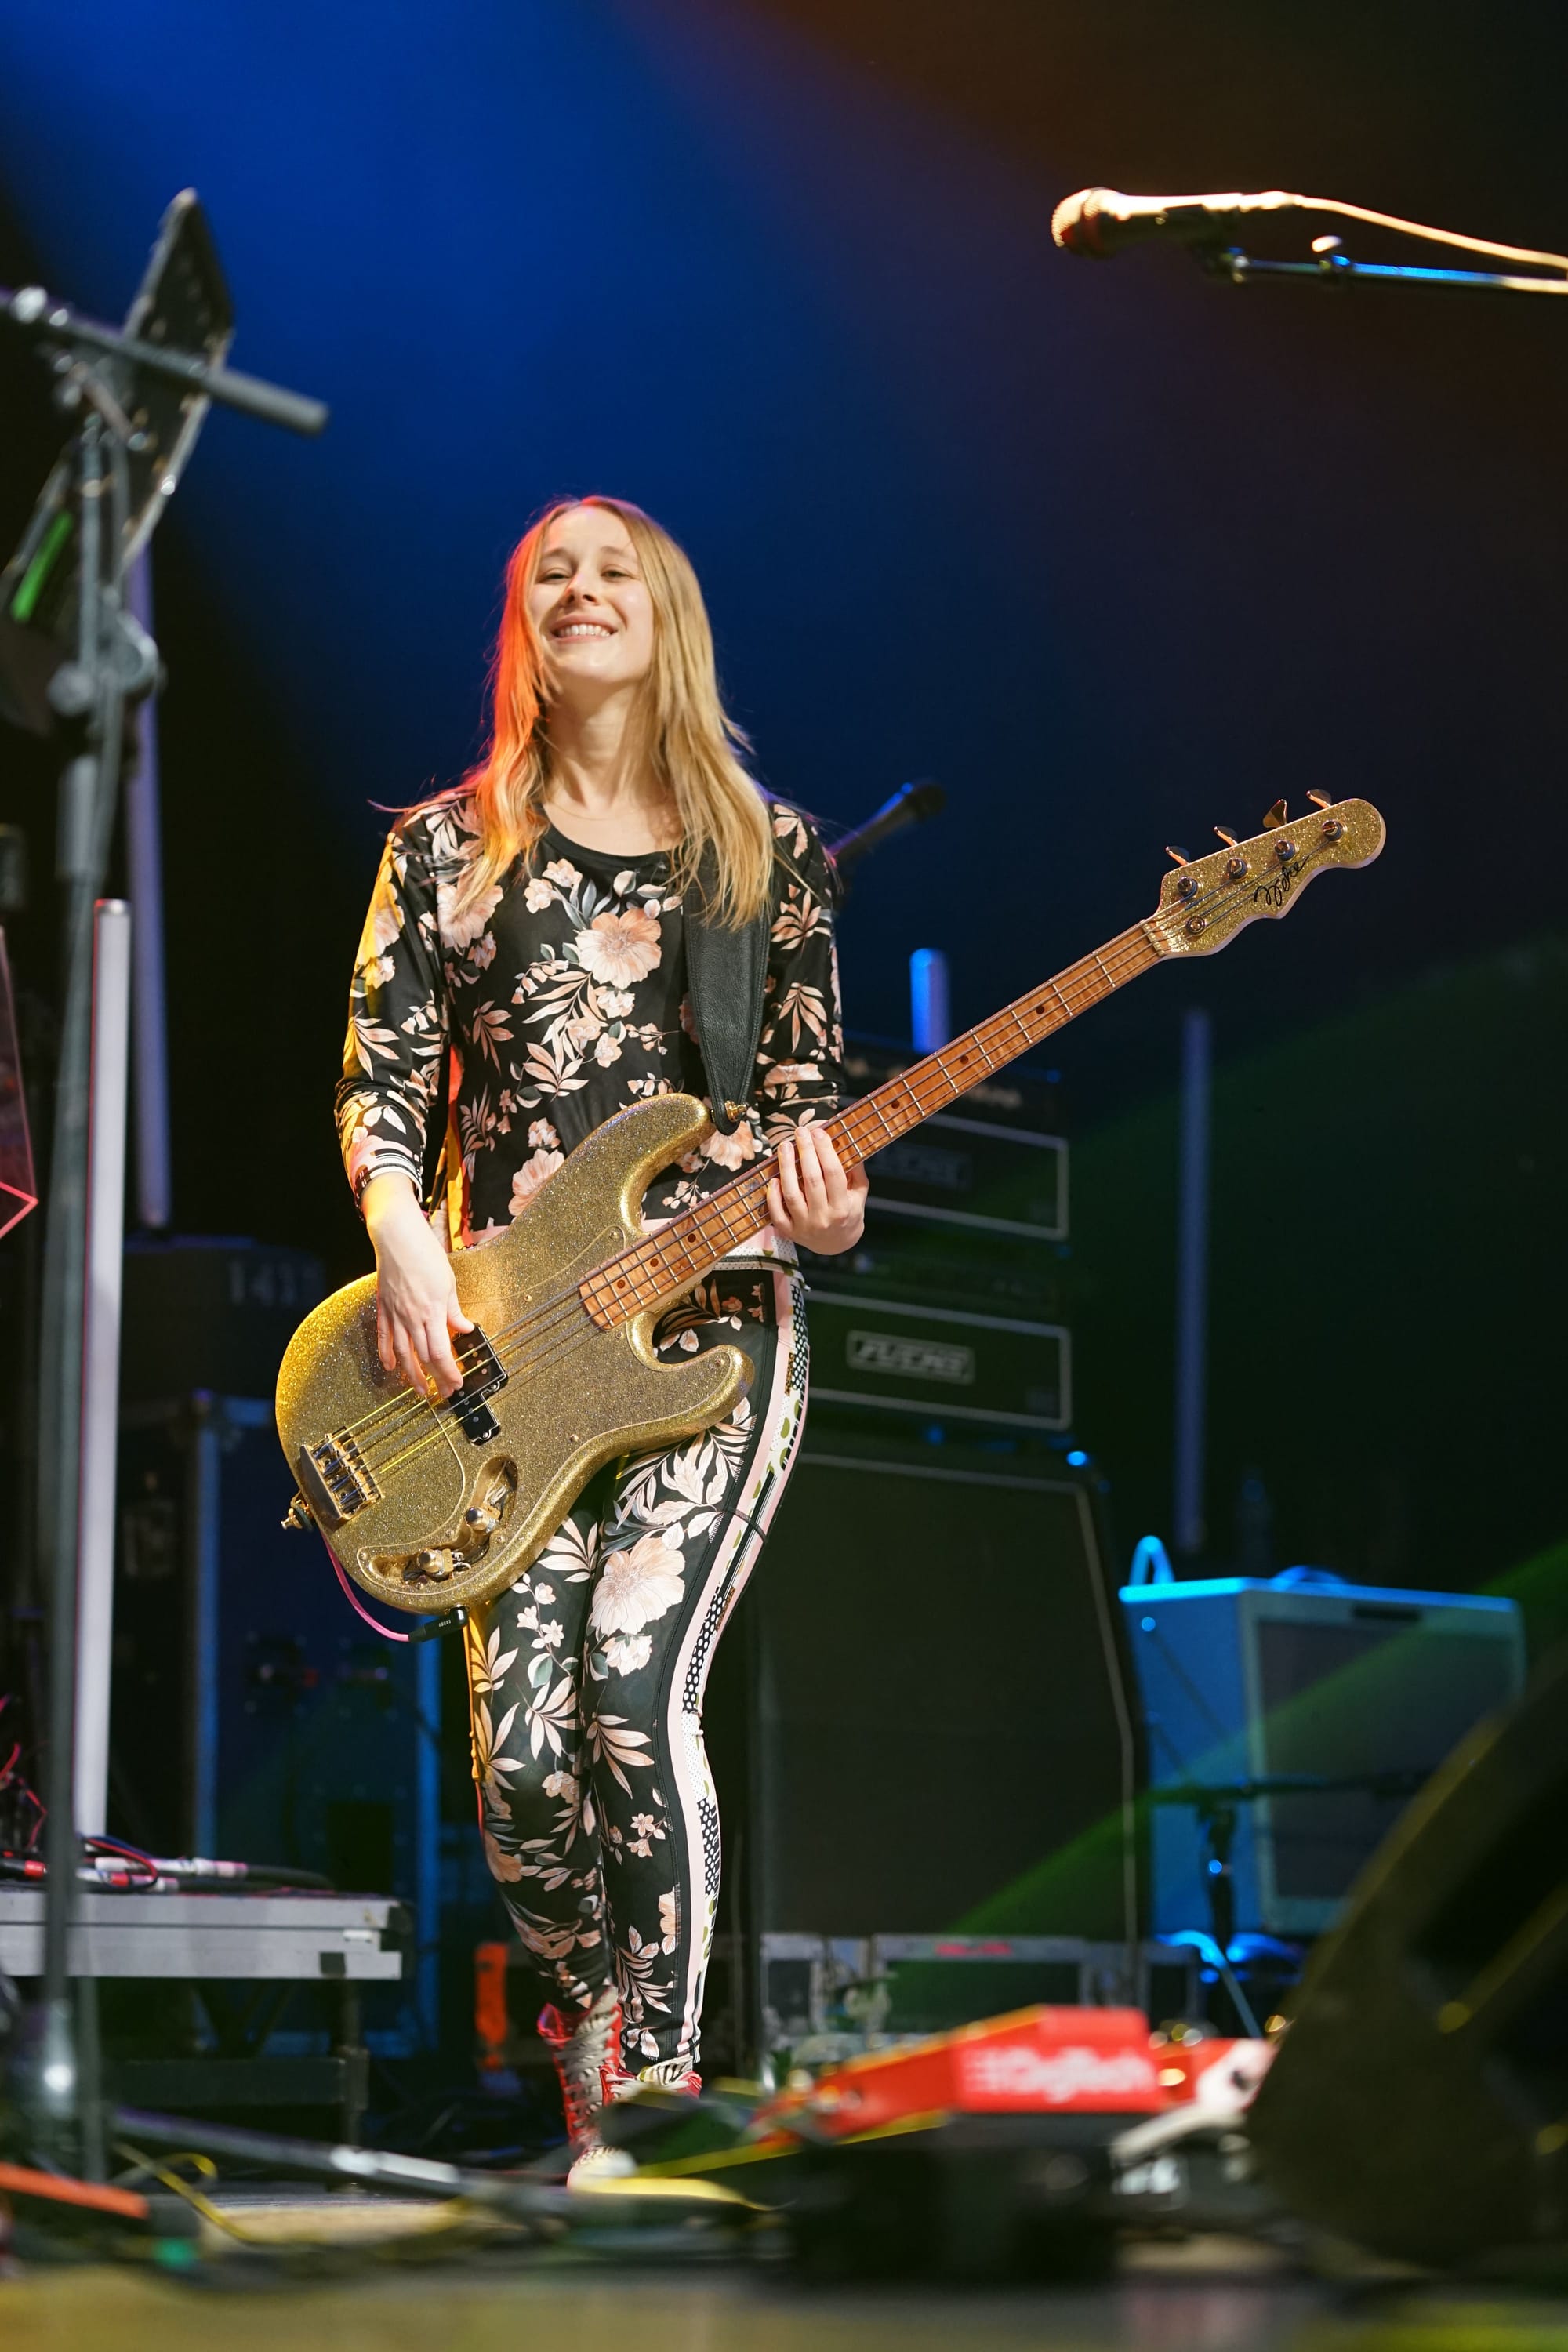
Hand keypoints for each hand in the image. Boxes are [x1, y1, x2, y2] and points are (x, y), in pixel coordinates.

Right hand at [363, 1173, 473, 1395]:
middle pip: (423, 1357)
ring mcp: (395, 1314)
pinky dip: (386, 1354)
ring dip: (411, 1374)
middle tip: (443, 1393)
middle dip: (435, 1378)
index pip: (441, 1351)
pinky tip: (390, 1367)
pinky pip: (384, 1337)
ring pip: (403, 1353)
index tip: (457, 1383)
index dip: (449, 1371)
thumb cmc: (425, 1255)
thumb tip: (464, 1328)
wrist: (397, 1237)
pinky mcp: (383, 1308)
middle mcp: (412, 1317)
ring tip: (419, 1390)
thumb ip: (454, 1310)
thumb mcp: (448, 1282)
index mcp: (432, 1311)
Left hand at [766, 1124, 867, 1255]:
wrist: (837, 1244)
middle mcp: (823, 1218)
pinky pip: (777, 1213)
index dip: (825, 1150)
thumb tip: (848, 1144)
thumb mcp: (859, 1194)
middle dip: (805, 1152)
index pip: (833, 1173)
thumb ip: (856, 1172)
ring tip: (785, 1146)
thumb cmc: (848, 1213)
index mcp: (843, 1207)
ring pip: (791, 1193)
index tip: (819, 1132)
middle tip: (800, 1131)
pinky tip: (774, 1178)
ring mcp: (805, 1226)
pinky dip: (773, 1196)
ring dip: (786, 1167)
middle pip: (812, 1180)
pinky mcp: (790, 1232)